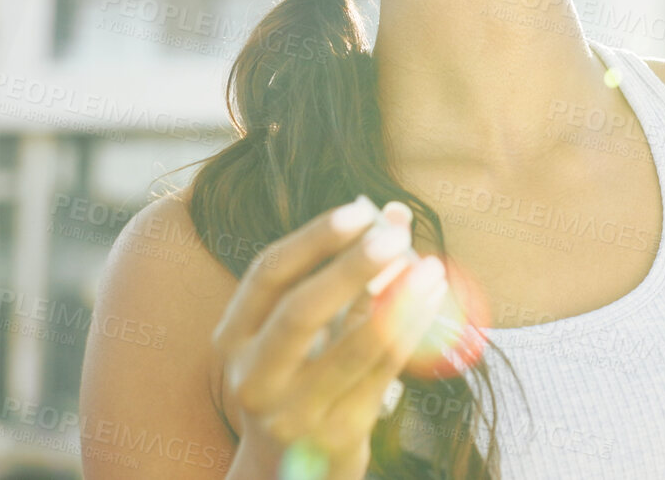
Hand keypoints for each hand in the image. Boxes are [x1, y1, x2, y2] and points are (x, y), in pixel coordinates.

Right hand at [212, 196, 450, 479]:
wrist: (287, 472)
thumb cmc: (301, 379)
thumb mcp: (306, 330)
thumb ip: (344, 274)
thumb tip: (393, 212)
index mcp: (234, 338)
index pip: (266, 274)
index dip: (314, 239)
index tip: (360, 210)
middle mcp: (253, 377)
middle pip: (299, 312)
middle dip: (351, 268)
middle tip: (396, 237)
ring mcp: (292, 412)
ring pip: (352, 348)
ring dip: (399, 302)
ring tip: (431, 267)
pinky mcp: (335, 435)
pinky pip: (381, 375)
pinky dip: (409, 335)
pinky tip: (431, 304)